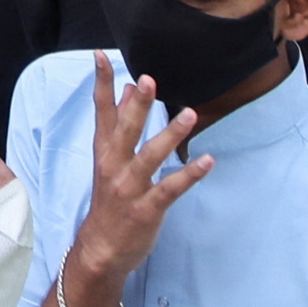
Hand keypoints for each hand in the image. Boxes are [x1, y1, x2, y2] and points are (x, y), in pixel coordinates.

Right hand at [70, 62, 215, 294]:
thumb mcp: (108, 162)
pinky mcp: (147, 209)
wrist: (100, 250)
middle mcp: (114, 166)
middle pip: (125, 130)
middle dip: (137, 106)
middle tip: (147, 80)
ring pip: (150, 156)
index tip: (102, 56)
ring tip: (188, 114)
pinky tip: (207, 162)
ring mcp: (130, 188)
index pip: (101, 112)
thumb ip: (119, 125)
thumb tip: (128, 89)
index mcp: (104, 152)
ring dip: (169, 135)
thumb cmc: (109, 201)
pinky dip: (189, 174)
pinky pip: (170, 189)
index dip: (102, 84)